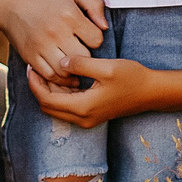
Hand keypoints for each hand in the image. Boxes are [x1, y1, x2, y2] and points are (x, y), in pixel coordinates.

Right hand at [0, 0, 107, 81]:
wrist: (8, 3)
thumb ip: (94, 4)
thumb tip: (104, 26)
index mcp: (69, 15)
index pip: (96, 39)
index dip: (95, 38)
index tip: (87, 35)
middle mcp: (56, 32)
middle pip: (83, 58)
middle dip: (86, 56)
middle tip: (81, 51)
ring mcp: (41, 46)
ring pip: (66, 71)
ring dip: (73, 70)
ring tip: (73, 64)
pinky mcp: (30, 56)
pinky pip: (49, 75)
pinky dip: (58, 77)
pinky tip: (61, 70)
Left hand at [28, 54, 156, 128]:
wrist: (151, 92)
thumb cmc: (132, 78)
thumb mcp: (106, 67)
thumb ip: (80, 64)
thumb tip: (61, 62)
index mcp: (83, 107)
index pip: (47, 99)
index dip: (35, 84)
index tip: (30, 66)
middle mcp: (82, 118)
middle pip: (48, 107)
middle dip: (38, 88)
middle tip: (35, 67)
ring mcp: (87, 119)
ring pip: (56, 108)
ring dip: (49, 91)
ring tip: (47, 69)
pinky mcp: (91, 116)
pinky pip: (67, 107)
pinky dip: (60, 94)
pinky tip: (63, 77)